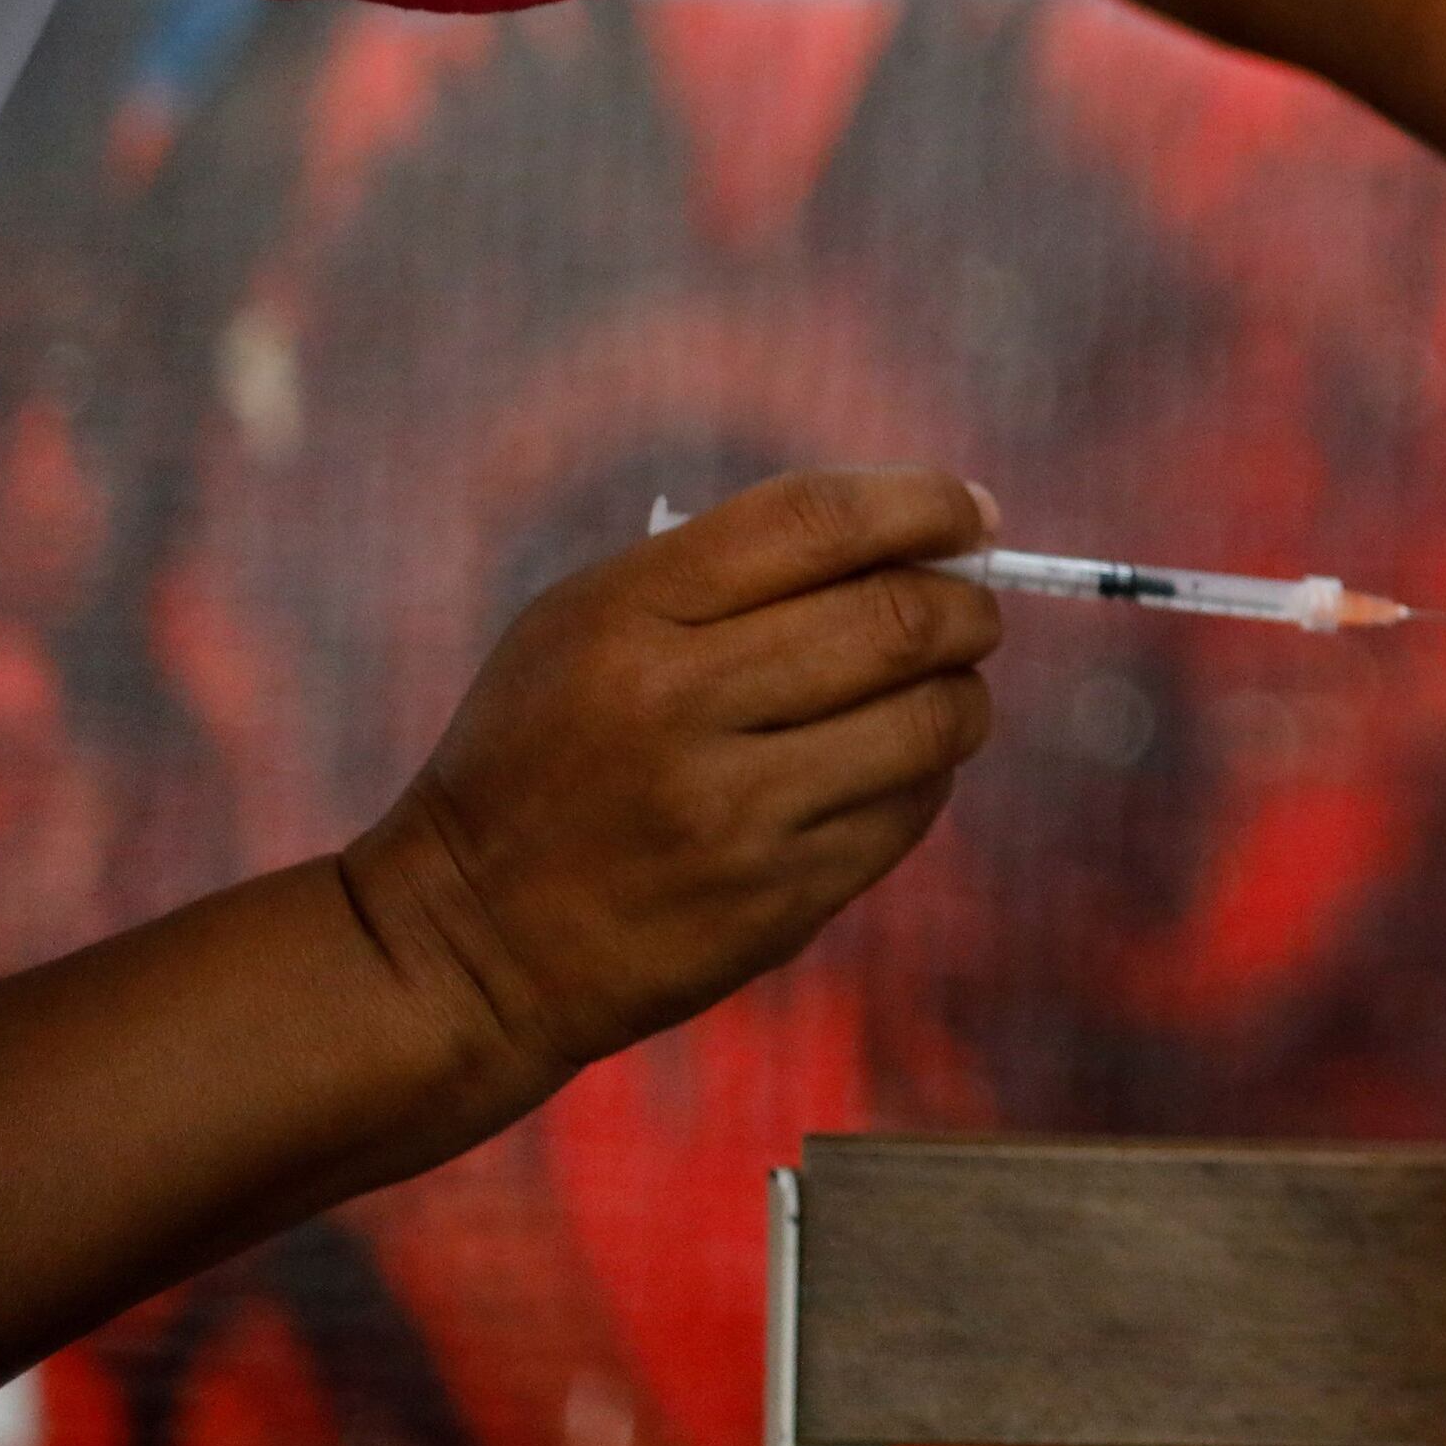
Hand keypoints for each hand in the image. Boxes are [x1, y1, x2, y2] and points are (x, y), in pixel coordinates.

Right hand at [340, 471, 1004, 1099]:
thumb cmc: (543, 756)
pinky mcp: (778, 898)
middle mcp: (680, 705)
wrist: (471, 941)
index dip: (921, 503)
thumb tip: (919, 538)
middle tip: (974, 608)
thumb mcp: (585, 628)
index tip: (969, 512)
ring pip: (930, 720)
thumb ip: (729, 572)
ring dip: (964, 692)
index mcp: (627, 613)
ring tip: (945, 687)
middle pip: (897, 618)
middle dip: (967, 603)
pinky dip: (928, 775)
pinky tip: (896, 767)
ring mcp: (734, 811)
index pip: (817, 520)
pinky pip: (910, 811)